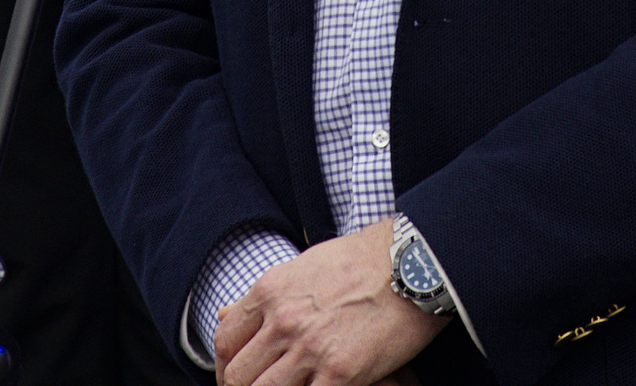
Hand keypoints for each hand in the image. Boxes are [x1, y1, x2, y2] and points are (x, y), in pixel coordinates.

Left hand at [217, 219, 443, 385]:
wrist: (412, 265)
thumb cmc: (363, 261)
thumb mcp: (303, 266)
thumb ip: (265, 296)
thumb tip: (224, 314)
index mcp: (270, 291)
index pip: (225, 339)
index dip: (225, 365)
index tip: (236, 375)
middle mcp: (283, 320)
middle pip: (239, 375)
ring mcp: (309, 349)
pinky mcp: (340, 373)